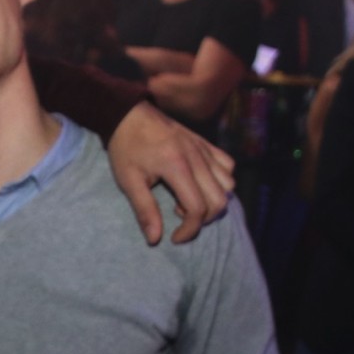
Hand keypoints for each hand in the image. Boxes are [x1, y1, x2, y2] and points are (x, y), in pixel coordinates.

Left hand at [105, 102, 234, 244]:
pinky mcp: (205, 143)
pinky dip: (220, 181)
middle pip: (219, 200)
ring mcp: (204, 149)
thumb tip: (155, 239)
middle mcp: (197, 158)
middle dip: (203, 219)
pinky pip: (227, 166)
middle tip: (179, 216)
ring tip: (187, 198)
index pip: (198, 208)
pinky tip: (198, 183)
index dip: (190, 230)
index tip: (174, 237)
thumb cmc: (125, 148)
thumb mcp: (129, 181)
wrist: (128, 114)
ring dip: (212, 200)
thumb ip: (144, 210)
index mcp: (177, 167)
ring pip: (228, 184)